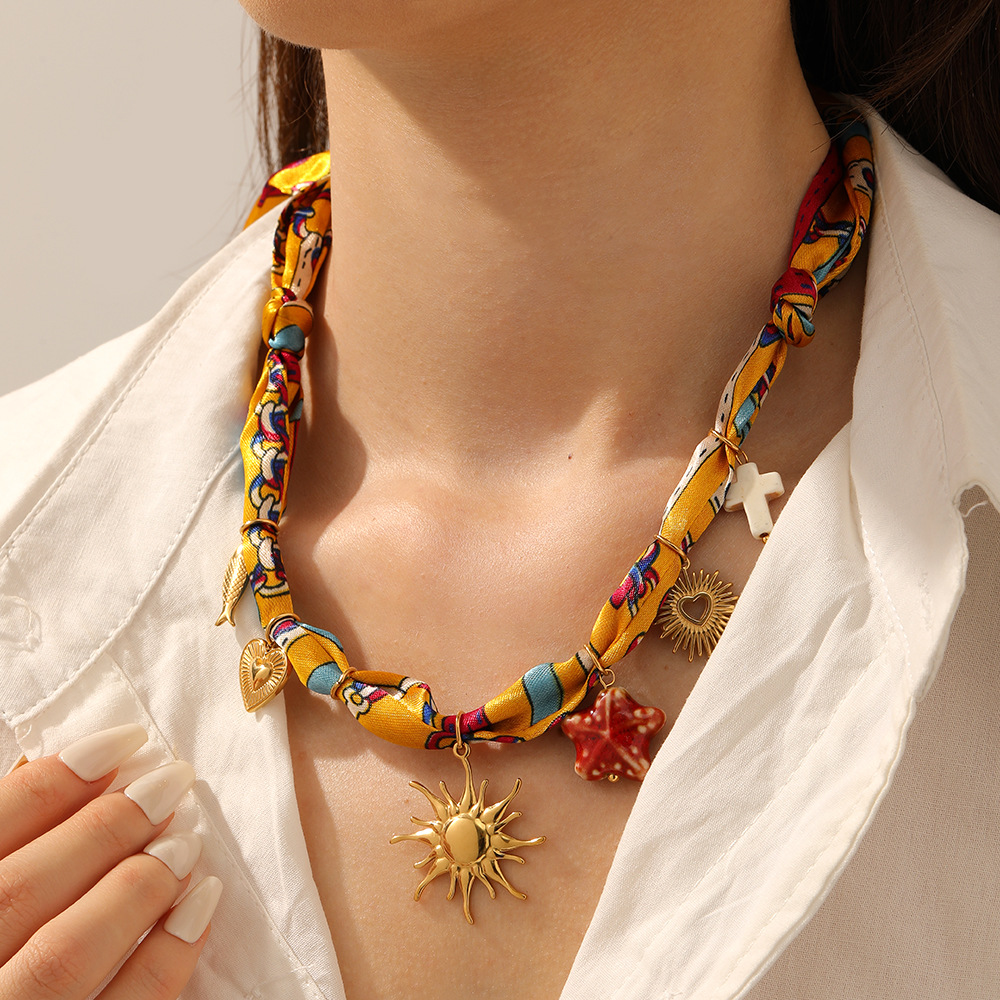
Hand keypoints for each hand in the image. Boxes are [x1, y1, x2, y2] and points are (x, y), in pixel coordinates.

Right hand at [0, 725, 221, 998]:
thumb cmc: (16, 928)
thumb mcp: (0, 882)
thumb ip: (24, 842)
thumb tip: (88, 772)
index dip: (55, 781)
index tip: (125, 742)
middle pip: (25, 891)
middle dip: (106, 827)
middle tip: (171, 783)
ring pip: (64, 954)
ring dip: (136, 886)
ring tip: (186, 842)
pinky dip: (166, 955)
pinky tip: (201, 903)